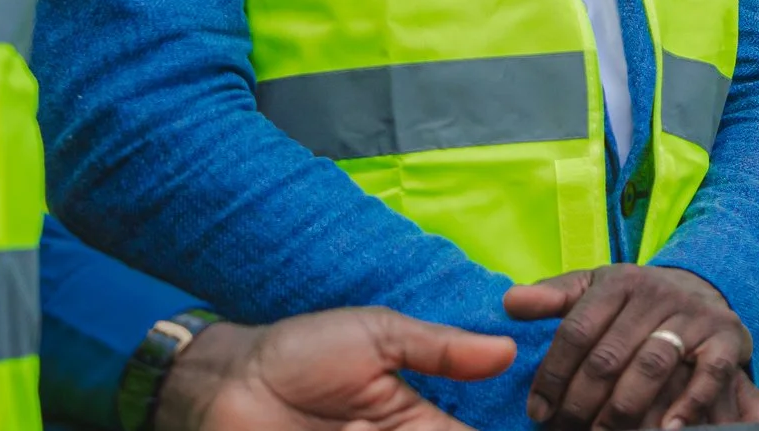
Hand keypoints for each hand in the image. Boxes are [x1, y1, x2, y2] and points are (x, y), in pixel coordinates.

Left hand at [158, 308, 516, 430]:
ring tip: (367, 427)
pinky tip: (363, 430)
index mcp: (418, 420)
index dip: (507, 427)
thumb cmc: (301, 351)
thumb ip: (439, 347)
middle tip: (435, 426)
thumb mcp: (377, 336)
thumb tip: (508, 351)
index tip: (532, 420)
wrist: (226, 383)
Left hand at [504, 265, 756, 428]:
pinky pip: (709, 374)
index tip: (537, 411)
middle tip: (564, 429)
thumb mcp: (594, 289)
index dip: (552, 375)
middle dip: (581, 401)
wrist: (700, 289)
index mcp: (618, 282)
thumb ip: (553, 297)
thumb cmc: (632, 302)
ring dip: (622, 409)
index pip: (576, 331)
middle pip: (609, 355)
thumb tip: (509, 303)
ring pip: (651, 366)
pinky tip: (666, 430)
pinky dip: (689, 404)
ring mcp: (693, 316)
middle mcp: (657, 294)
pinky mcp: (726, 337)